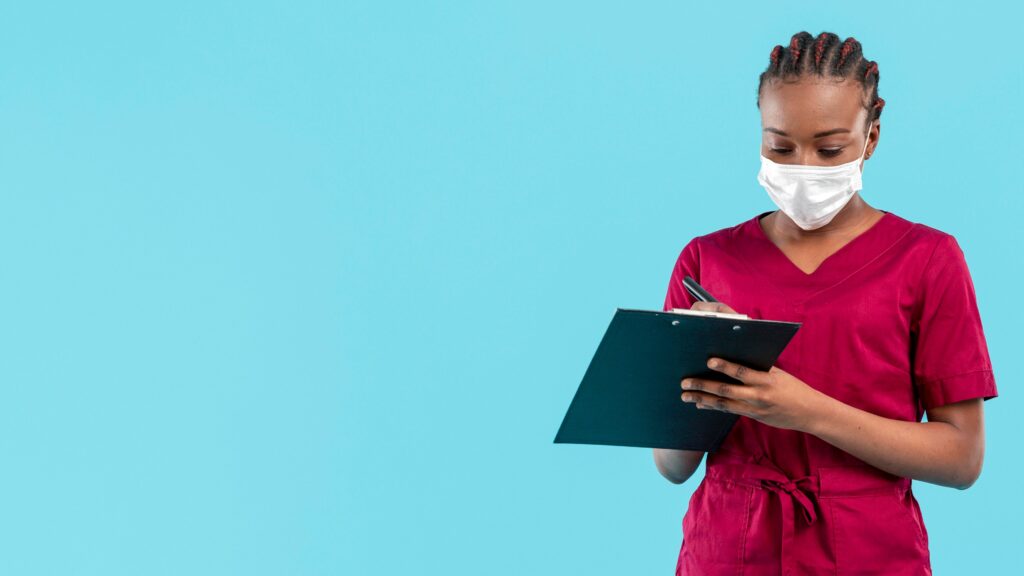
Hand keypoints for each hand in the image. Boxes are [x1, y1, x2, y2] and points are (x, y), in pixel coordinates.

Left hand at [679, 300, 824, 431]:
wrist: (809, 413)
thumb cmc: (793, 388)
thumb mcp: (778, 374)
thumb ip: (758, 367)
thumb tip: (736, 355)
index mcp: (766, 380)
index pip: (741, 372)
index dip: (724, 366)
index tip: (709, 361)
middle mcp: (758, 395)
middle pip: (725, 390)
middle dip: (703, 386)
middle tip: (685, 382)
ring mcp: (754, 408)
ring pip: (723, 403)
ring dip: (702, 399)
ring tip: (686, 395)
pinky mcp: (753, 416)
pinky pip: (729, 411)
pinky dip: (713, 407)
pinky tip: (700, 404)